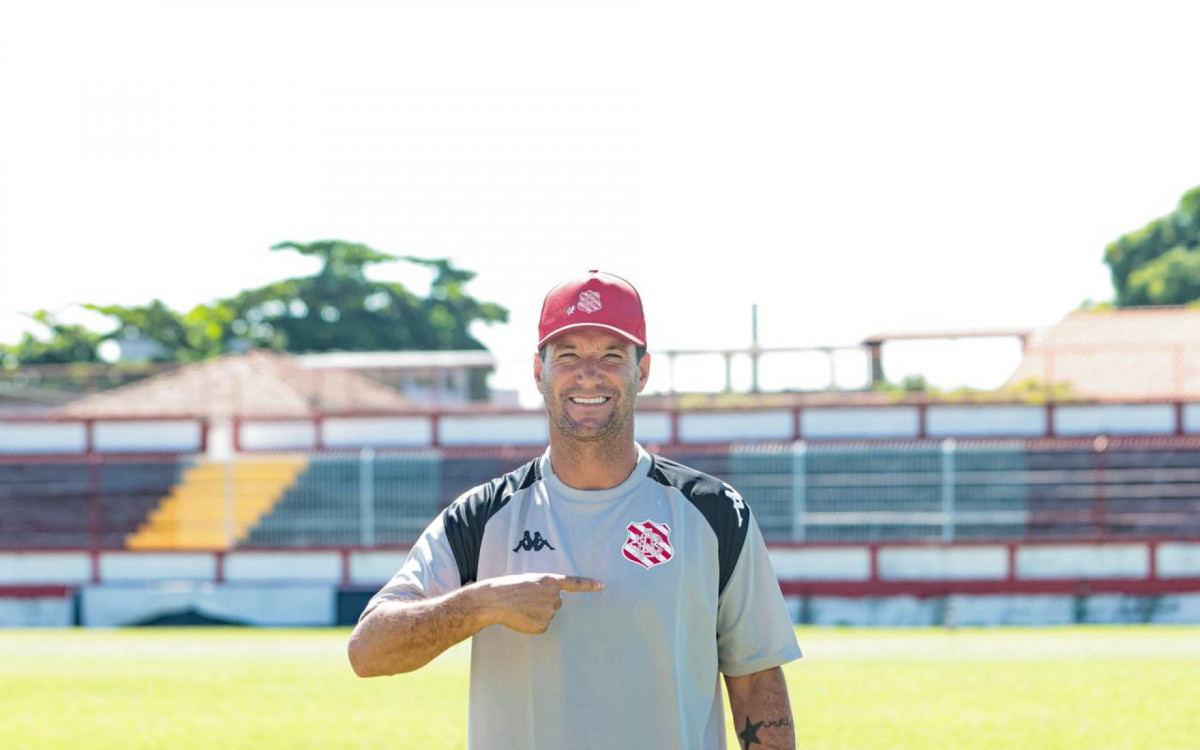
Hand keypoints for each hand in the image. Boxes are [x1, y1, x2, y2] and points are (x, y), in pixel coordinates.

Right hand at [475, 573, 603, 633]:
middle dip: (545, 602)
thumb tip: (553, 601)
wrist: (496, 600)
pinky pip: (542, 626)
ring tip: (521, 608)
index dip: (589, 584)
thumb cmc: (510, 588)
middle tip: (527, 600)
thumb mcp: (530, 581)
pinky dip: (533, 624)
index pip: (575, 583)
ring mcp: (550, 612)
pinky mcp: (543, 626)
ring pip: (548, 614)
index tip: (602, 585)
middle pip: (556, 602)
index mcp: (550, 581)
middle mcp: (554, 596)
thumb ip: (545, 588)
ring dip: (537, 613)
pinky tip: (522, 618)